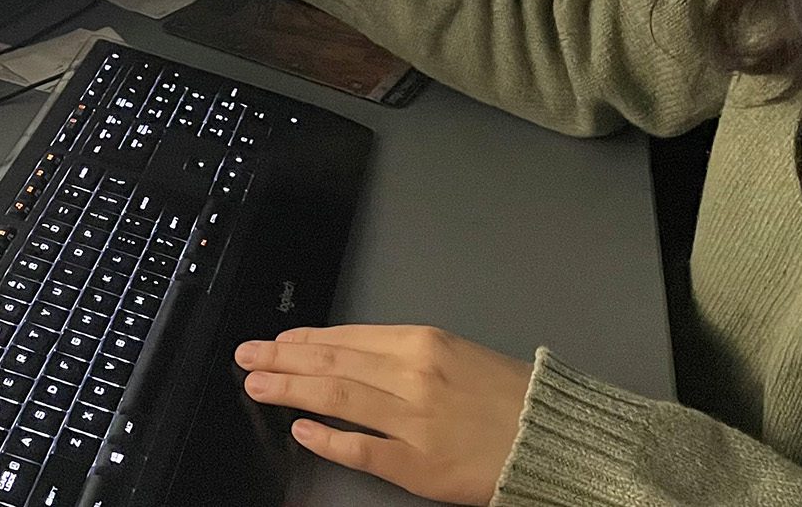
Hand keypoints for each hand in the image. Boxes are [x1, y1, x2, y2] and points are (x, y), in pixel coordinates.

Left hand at [234, 325, 531, 505]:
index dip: (305, 340)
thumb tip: (350, 353)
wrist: (553, 437)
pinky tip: (301, 430)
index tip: (277, 342)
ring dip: (290, 389)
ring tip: (258, 385)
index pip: (347, 337)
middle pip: (332, 362)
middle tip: (247, 357)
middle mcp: (413, 376)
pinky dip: (327, 438)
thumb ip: (404, 353)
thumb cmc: (508, 396)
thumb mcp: (456, 353)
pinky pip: (361, 449)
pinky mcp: (418, 464)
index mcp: (423, 343)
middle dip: (282, 359)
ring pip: (336, 397)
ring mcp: (414, 421)